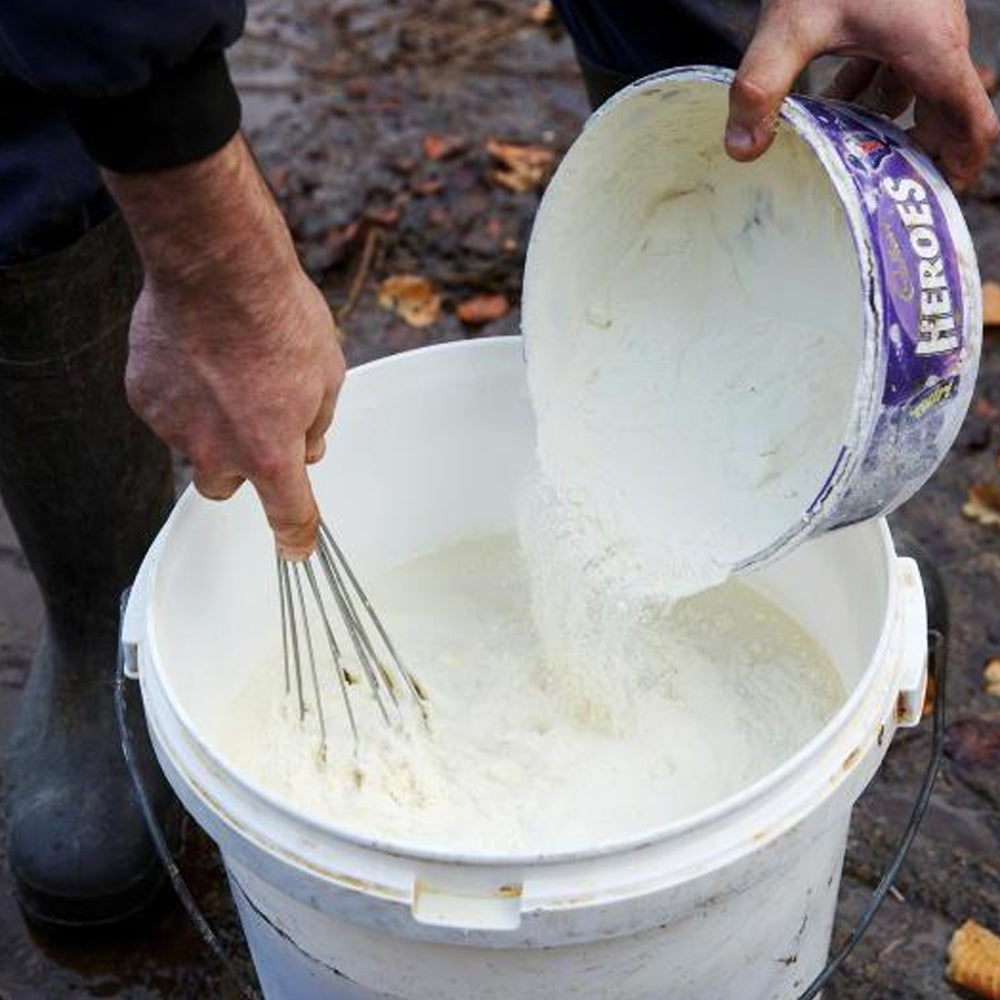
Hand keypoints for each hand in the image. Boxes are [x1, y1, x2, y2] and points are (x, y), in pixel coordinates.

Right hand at [104, 135, 343, 558]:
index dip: (297, 537)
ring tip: (224, 368)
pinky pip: (166, 409)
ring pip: (192, 445)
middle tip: (254, 419)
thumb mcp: (327, 374)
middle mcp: (218, 452)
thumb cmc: (282, 317)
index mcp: (271, 453)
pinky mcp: (143, 398)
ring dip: (209, 423)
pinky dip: (181, 393)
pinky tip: (196, 353)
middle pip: (226, 487)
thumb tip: (309, 448)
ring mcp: (174, 427)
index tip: (298, 551)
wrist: (217, 266)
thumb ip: (316, 423)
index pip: (288, 513)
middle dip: (241, 465)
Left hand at [725, 0, 998, 189]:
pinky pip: (900, 65)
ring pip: (919, 90)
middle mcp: (938, 40)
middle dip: (917, 155)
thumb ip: (762, 89)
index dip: (961, 168)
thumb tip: (741, 153)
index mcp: (931, 52)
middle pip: (947, 115)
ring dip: (888, 125)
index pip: (973, 125)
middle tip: (881, 195)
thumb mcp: (790, 27)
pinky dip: (874, 91)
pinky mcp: (900, 12)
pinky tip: (832, 106)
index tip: (935, 200)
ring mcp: (922, 24)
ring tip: (850, 159)